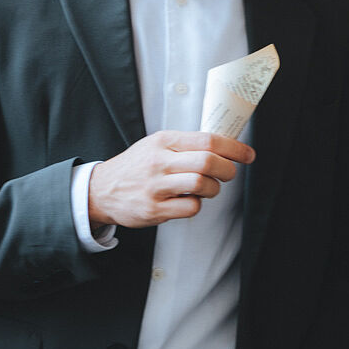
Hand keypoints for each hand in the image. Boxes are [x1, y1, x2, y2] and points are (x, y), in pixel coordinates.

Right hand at [87, 130, 255, 228]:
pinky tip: (189, 201)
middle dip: (228, 169)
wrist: (102, 190)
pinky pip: (190, 208)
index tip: (247, 154)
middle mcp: (159, 161)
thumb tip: (224, 145)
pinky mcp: (154, 209)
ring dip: (213, 189)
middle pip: (208, 162)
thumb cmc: (136, 166)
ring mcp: (156, 186)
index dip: (234, 147)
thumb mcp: (156, 144)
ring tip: (207, 188)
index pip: (207, 139)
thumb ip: (185, 144)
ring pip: (201, 185)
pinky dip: (197, 205)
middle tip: (229, 173)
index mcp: (163, 141)